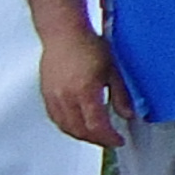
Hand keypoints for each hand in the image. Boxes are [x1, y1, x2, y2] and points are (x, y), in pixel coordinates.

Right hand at [35, 25, 124, 151]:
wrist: (64, 33)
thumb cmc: (88, 45)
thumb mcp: (113, 70)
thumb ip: (121, 95)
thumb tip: (128, 115)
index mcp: (84, 92)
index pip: (96, 126)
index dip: (108, 138)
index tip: (118, 141)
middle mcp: (66, 97)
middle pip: (80, 131)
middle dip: (97, 140)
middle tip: (109, 140)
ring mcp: (53, 97)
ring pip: (66, 127)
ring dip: (82, 135)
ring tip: (96, 135)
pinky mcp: (46, 94)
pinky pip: (56, 118)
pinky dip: (68, 127)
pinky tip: (77, 125)